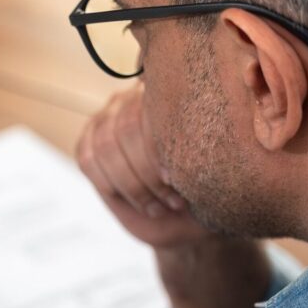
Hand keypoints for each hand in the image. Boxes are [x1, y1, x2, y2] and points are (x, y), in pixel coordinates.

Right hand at [76, 84, 212, 248]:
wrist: (189, 215)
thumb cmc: (208, 187)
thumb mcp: (218, 168)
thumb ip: (211, 146)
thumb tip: (213, 123)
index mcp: (168, 92)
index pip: (154, 109)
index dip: (161, 147)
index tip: (178, 178)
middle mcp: (133, 97)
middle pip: (126, 127)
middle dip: (149, 172)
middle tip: (177, 200)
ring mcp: (107, 117)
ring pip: (105, 146)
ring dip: (134, 184)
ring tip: (163, 205)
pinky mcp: (89, 141)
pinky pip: (89, 160)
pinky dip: (115, 186)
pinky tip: (144, 204)